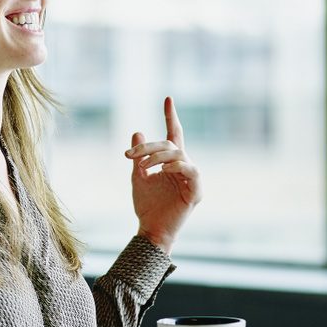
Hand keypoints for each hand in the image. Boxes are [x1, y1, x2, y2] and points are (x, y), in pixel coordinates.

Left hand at [125, 96, 201, 252]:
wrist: (150, 228)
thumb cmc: (147, 204)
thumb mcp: (138, 176)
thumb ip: (139, 156)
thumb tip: (137, 131)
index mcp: (171, 162)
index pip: (174, 134)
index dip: (170, 116)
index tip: (168, 98)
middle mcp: (184, 167)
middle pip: (171, 144)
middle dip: (149, 146)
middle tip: (130, 154)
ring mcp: (191, 178)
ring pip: (179, 155)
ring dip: (158, 157)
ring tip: (144, 166)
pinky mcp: (196, 191)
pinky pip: (191, 171)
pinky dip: (177, 167)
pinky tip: (163, 170)